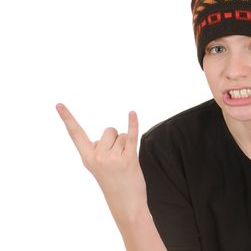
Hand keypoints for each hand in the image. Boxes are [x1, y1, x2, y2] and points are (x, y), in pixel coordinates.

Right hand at [56, 103, 147, 223]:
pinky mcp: (129, 158)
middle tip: (118, 160)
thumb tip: (107, 134)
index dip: (67, 118)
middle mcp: (97, 157)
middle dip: (116, 140)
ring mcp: (113, 158)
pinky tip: (132, 113)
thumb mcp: (98, 167)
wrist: (126, 205)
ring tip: (125, 163)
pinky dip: (133, 123)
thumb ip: (98, 149)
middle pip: (109, 130)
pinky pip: (131, 135)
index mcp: (87, 158)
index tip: (58, 104)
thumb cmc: (113, 184)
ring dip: (126, 145)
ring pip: (122, 135)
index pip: (75, 134)